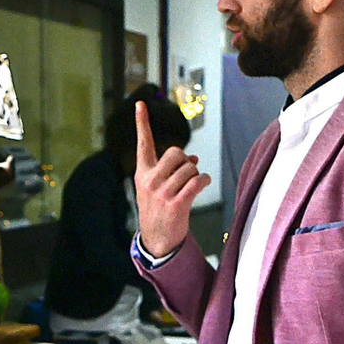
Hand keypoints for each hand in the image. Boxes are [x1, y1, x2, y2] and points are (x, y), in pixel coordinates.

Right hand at [134, 101, 210, 257]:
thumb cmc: (159, 209)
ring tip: (191, 186)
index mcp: (142, 173)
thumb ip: (171, 170)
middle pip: (176, 153)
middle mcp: (150, 180)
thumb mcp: (157, 188)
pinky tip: (201, 185)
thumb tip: (193, 157)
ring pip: (189, 168)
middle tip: (185, 174)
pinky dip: (203, 181)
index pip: (143, 144)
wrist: (157, 239)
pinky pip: (196, 182)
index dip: (142, 123)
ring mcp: (162, 192)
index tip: (140, 104)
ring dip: (195, 174)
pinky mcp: (176, 203)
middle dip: (186, 161)